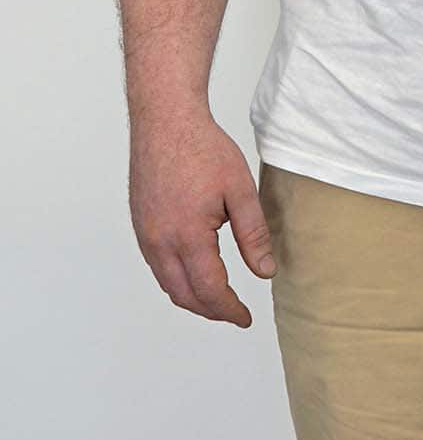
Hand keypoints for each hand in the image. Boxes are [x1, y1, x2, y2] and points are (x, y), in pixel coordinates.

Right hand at [128, 109, 274, 327]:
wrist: (166, 121)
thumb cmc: (203, 148)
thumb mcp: (240, 190)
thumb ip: (254, 234)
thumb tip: (265, 272)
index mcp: (188, 236)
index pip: (210, 290)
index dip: (230, 309)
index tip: (246, 318)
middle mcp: (160, 242)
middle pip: (184, 295)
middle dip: (211, 310)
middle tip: (234, 313)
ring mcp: (146, 235)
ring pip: (168, 284)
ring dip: (192, 297)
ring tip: (218, 298)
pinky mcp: (140, 225)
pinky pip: (157, 266)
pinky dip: (177, 279)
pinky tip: (194, 272)